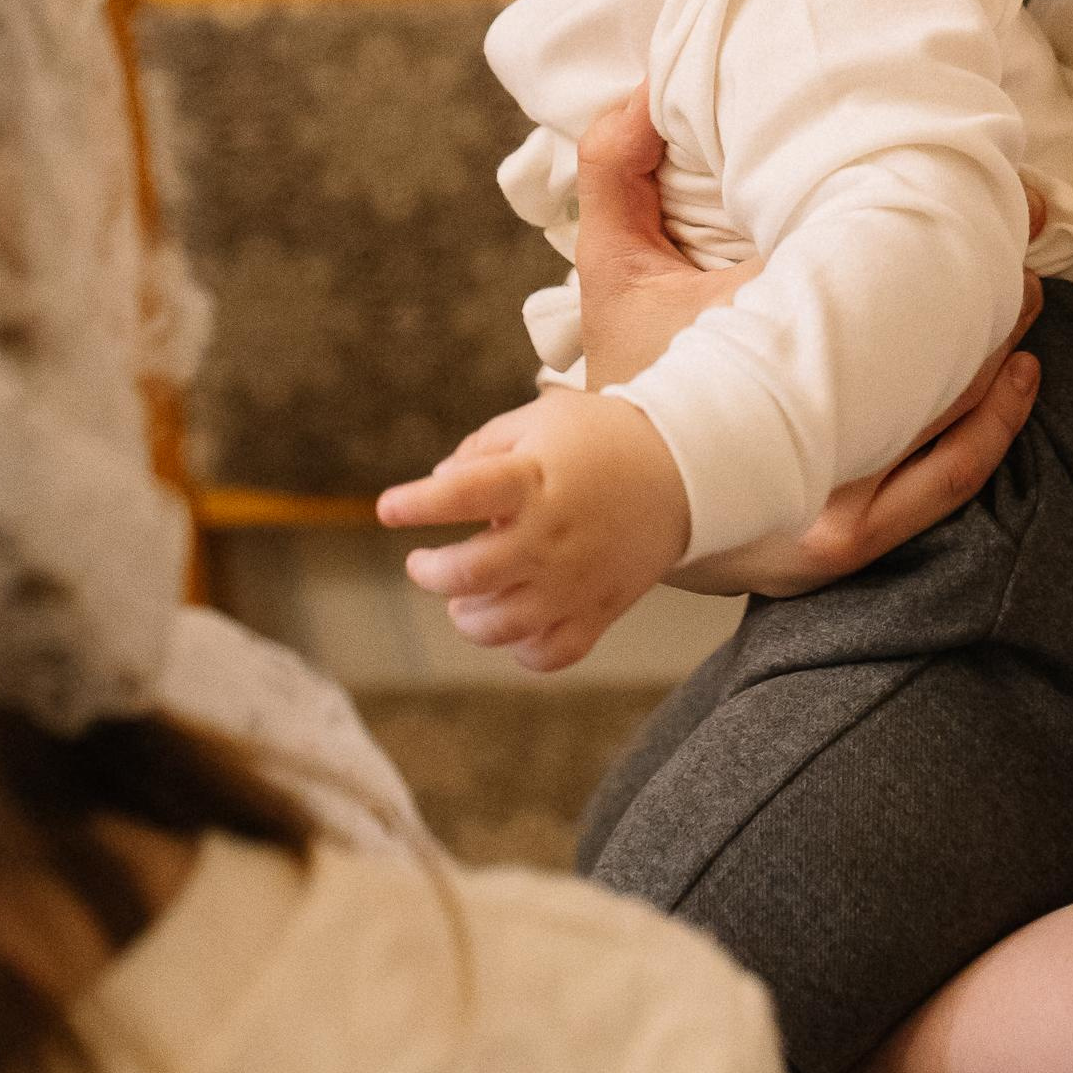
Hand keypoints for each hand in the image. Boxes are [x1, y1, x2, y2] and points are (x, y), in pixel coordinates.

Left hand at [377, 389, 690, 673]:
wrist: (686, 468)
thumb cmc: (601, 438)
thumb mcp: (540, 420)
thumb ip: (481, 449)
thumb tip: (436, 484)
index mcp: (534, 479)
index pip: (461, 495)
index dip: (417, 504)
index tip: (387, 508)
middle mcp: (553, 534)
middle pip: (471, 574)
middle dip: (432, 572)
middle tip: (423, 563)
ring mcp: (578, 578)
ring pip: (503, 625)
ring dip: (468, 619)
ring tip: (463, 601)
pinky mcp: (601, 607)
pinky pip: (552, 653)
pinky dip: (523, 651)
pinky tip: (513, 626)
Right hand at [573, 84, 1047, 597]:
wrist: (604, 505)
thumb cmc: (630, 381)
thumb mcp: (613, 271)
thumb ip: (615, 171)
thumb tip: (648, 91)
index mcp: (753, 350)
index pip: (867, 273)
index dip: (940, 223)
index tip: (990, 188)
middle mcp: (799, 431)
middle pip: (929, 352)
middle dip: (987, 288)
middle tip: (1018, 234)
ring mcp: (828, 496)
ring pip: (948, 424)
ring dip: (998, 354)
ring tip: (1024, 295)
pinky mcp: (846, 540)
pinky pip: (944, 485)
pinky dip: (990, 432)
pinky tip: (1018, 379)